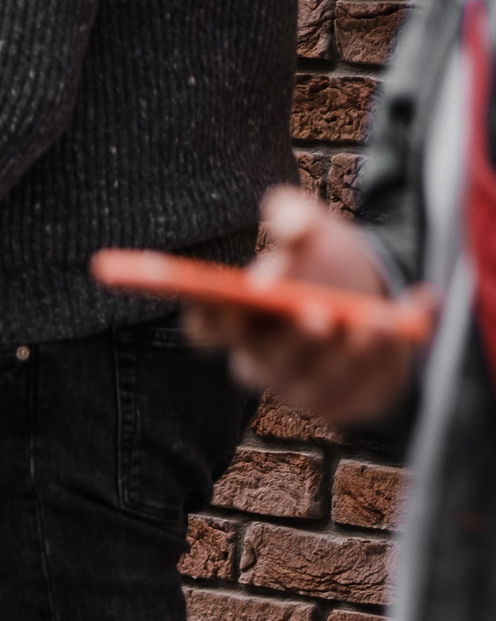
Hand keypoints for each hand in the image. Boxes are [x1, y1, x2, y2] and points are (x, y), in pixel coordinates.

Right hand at [185, 186, 432, 427]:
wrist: (374, 305)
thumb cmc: (325, 268)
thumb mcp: (313, 234)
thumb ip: (295, 218)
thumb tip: (293, 224)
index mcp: (239, 324)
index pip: (207, 330)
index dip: (209, 317)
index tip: (225, 297)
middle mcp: (261, 362)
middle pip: (267, 359)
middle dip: (293, 339)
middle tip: (316, 315)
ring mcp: (299, 388)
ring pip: (317, 378)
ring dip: (348, 352)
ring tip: (376, 321)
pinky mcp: (342, 402)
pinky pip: (364, 385)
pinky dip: (392, 350)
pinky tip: (414, 313)